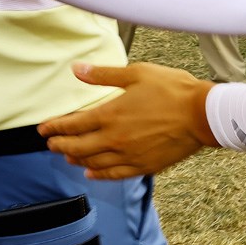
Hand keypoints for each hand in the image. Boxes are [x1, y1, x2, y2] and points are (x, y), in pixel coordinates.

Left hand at [38, 62, 216, 179]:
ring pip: (92, 163)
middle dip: (59, 145)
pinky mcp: (143, 166)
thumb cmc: (172, 90)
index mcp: (110, 115)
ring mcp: (128, 155)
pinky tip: (91, 172)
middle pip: (76, 148)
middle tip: (50, 143)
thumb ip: (103, 75)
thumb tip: (76, 70)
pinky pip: (113, 174)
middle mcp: (114, 139)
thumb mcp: (137, 74)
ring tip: (67, 157)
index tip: (43, 128)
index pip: (71, 125)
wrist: (202, 114)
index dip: (54, 127)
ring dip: (75, 160)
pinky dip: (98, 174)